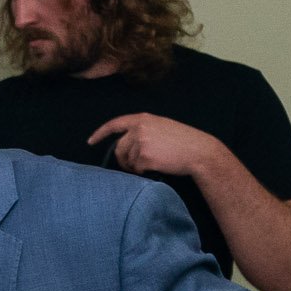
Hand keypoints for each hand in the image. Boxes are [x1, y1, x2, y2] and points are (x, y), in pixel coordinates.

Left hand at [88, 113, 227, 181]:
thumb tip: (124, 144)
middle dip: (124, 160)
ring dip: (136, 167)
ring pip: (127, 161)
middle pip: (119, 149)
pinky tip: (158, 167)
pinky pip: (136, 169)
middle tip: (136, 166)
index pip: (114, 124)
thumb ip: (142, 130)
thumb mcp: (161, 127)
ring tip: (155, 163)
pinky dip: (144, 172)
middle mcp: (139, 129)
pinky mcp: (144, 157)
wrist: (199, 152)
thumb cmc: (183, 141)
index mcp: (142, 119)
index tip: (90, 142)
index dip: (100, 134)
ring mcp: (141, 142)